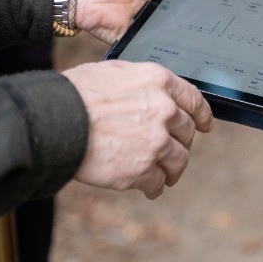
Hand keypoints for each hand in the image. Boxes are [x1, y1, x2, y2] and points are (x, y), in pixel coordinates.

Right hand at [62, 60, 212, 198]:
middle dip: (182, 143)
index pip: (194, 99)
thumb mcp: (112, 73)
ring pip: (179, 160)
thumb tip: (144, 93)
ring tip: (164, 177)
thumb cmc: (75, 94)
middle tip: (173, 152)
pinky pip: (157, 182)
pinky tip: (148, 189)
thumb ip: (138, 85)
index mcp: (158, 81)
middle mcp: (164, 110)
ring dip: (172, 170)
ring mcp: (156, 142)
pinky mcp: (143, 169)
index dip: (202, 115)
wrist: (57, 122)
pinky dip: (154, 187)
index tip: (205, 125)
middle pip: (187, 132)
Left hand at [75, 0, 203, 43]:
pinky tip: (189, 43)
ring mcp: (158, 19)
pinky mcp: (147, 37)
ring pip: (184, 26)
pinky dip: (175, 44)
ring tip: (211, 26)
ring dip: (193, 26)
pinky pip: (165, 44)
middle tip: (224, 7)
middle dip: (208, 7)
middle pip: (195, 5)